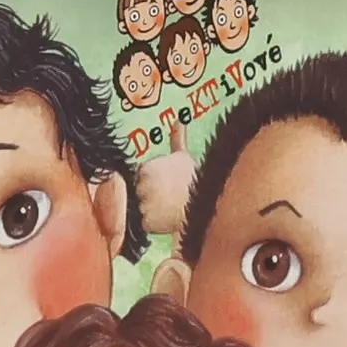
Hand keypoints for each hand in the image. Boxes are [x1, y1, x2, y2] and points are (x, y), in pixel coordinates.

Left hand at [136, 115, 196, 242]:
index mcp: (146, 168)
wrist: (209, 203)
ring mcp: (143, 205)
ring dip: (151, 210)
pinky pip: (145, 225)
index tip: (164, 184)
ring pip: (140, 208)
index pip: (139, 175)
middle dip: (148, 195)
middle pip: (137, 192)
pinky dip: (155, 224)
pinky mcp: (148, 222)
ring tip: (169, 208)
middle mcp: (142, 186)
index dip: (150, 181)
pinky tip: (168, 218)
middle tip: (167, 198)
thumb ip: (177, 138)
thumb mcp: (185, 156)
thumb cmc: (197, 179)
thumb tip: (178, 121)